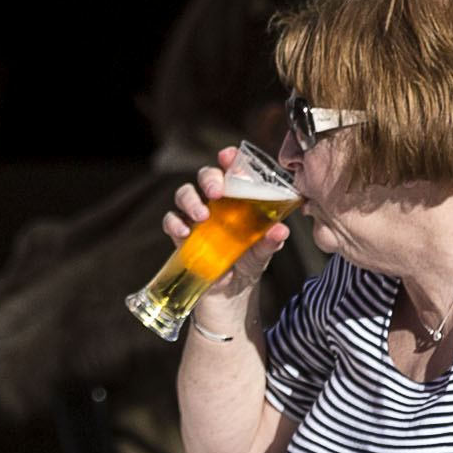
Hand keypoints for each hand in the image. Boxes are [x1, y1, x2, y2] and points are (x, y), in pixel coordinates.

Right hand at [169, 146, 290, 327]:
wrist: (230, 297)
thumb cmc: (247, 264)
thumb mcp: (262, 254)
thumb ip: (269, 241)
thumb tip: (280, 230)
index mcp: (236, 199)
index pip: (232, 171)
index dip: (229, 159)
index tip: (228, 155)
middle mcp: (214, 203)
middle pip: (205, 176)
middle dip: (208, 178)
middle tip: (216, 191)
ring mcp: (195, 218)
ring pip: (183, 194)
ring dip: (190, 200)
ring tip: (202, 215)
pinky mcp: (181, 237)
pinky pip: (171, 221)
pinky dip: (175, 223)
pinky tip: (185, 232)